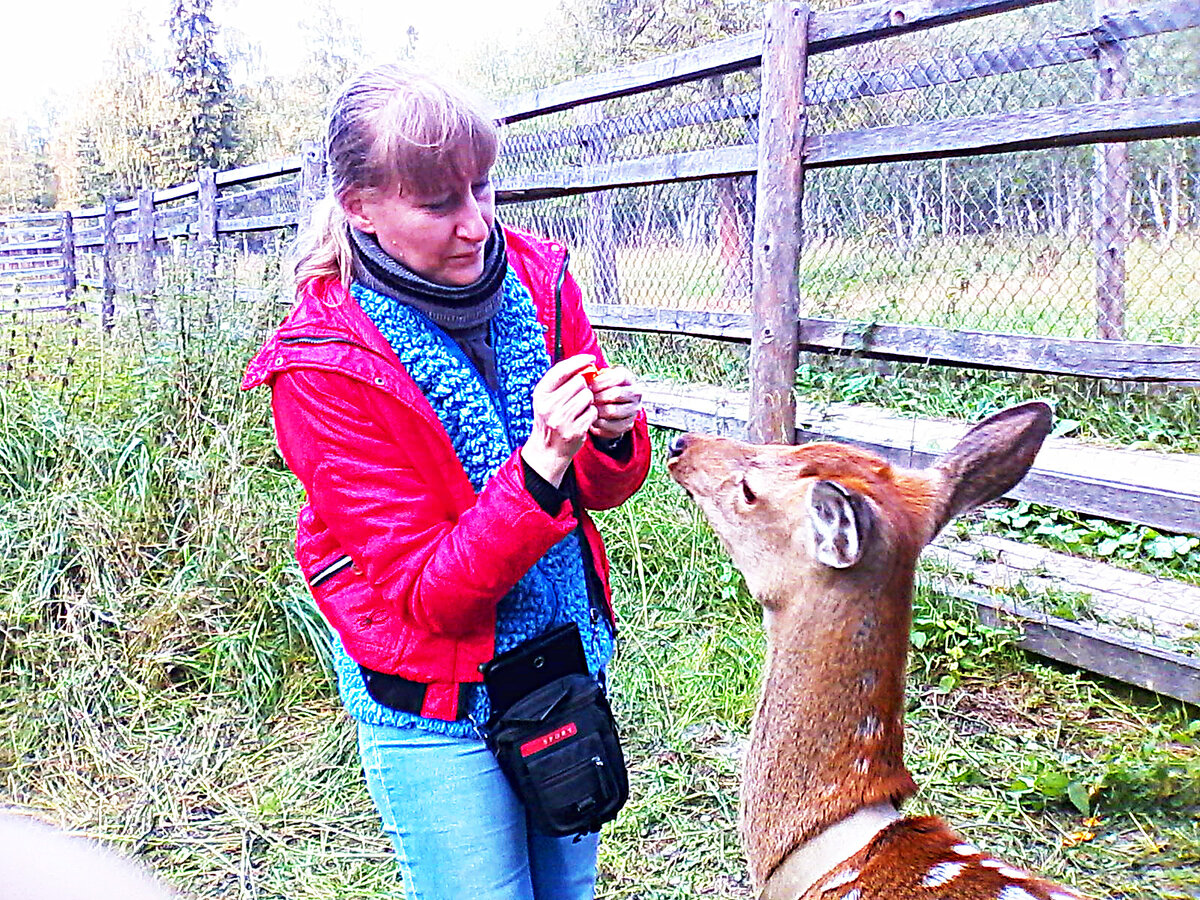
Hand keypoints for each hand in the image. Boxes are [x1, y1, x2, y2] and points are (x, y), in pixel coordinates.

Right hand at [521, 355, 598, 487]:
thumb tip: (586, 365)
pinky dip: (591, 415)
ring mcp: (561, 419)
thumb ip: (562, 381)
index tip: (591, 358)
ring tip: (578, 410)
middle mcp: (548, 406)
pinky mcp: (574, 431)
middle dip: (583, 387)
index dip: (578, 361)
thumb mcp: (548, 398)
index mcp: (540, 394)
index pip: (561, 370)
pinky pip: (593, 412)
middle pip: (579, 382)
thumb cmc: (551, 418)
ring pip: (588, 396)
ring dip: (588, 402)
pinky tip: (582, 420)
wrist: (547, 450)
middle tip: (577, 397)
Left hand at [587, 365, 641, 440]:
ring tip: (586, 409)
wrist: (610, 408)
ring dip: (597, 410)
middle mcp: (635, 393)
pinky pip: (611, 425)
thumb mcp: (599, 379)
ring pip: (613, 411)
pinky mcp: (627, 425)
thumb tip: (583, 377)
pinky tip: (590, 419)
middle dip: (598, 396)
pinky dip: (598, 423)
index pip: (618, 377)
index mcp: (628, 378)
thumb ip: (594, 376)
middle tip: (585, 399)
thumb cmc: (601, 390)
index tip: (588, 385)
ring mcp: (633, 410)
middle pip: (616, 393)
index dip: (601, 381)